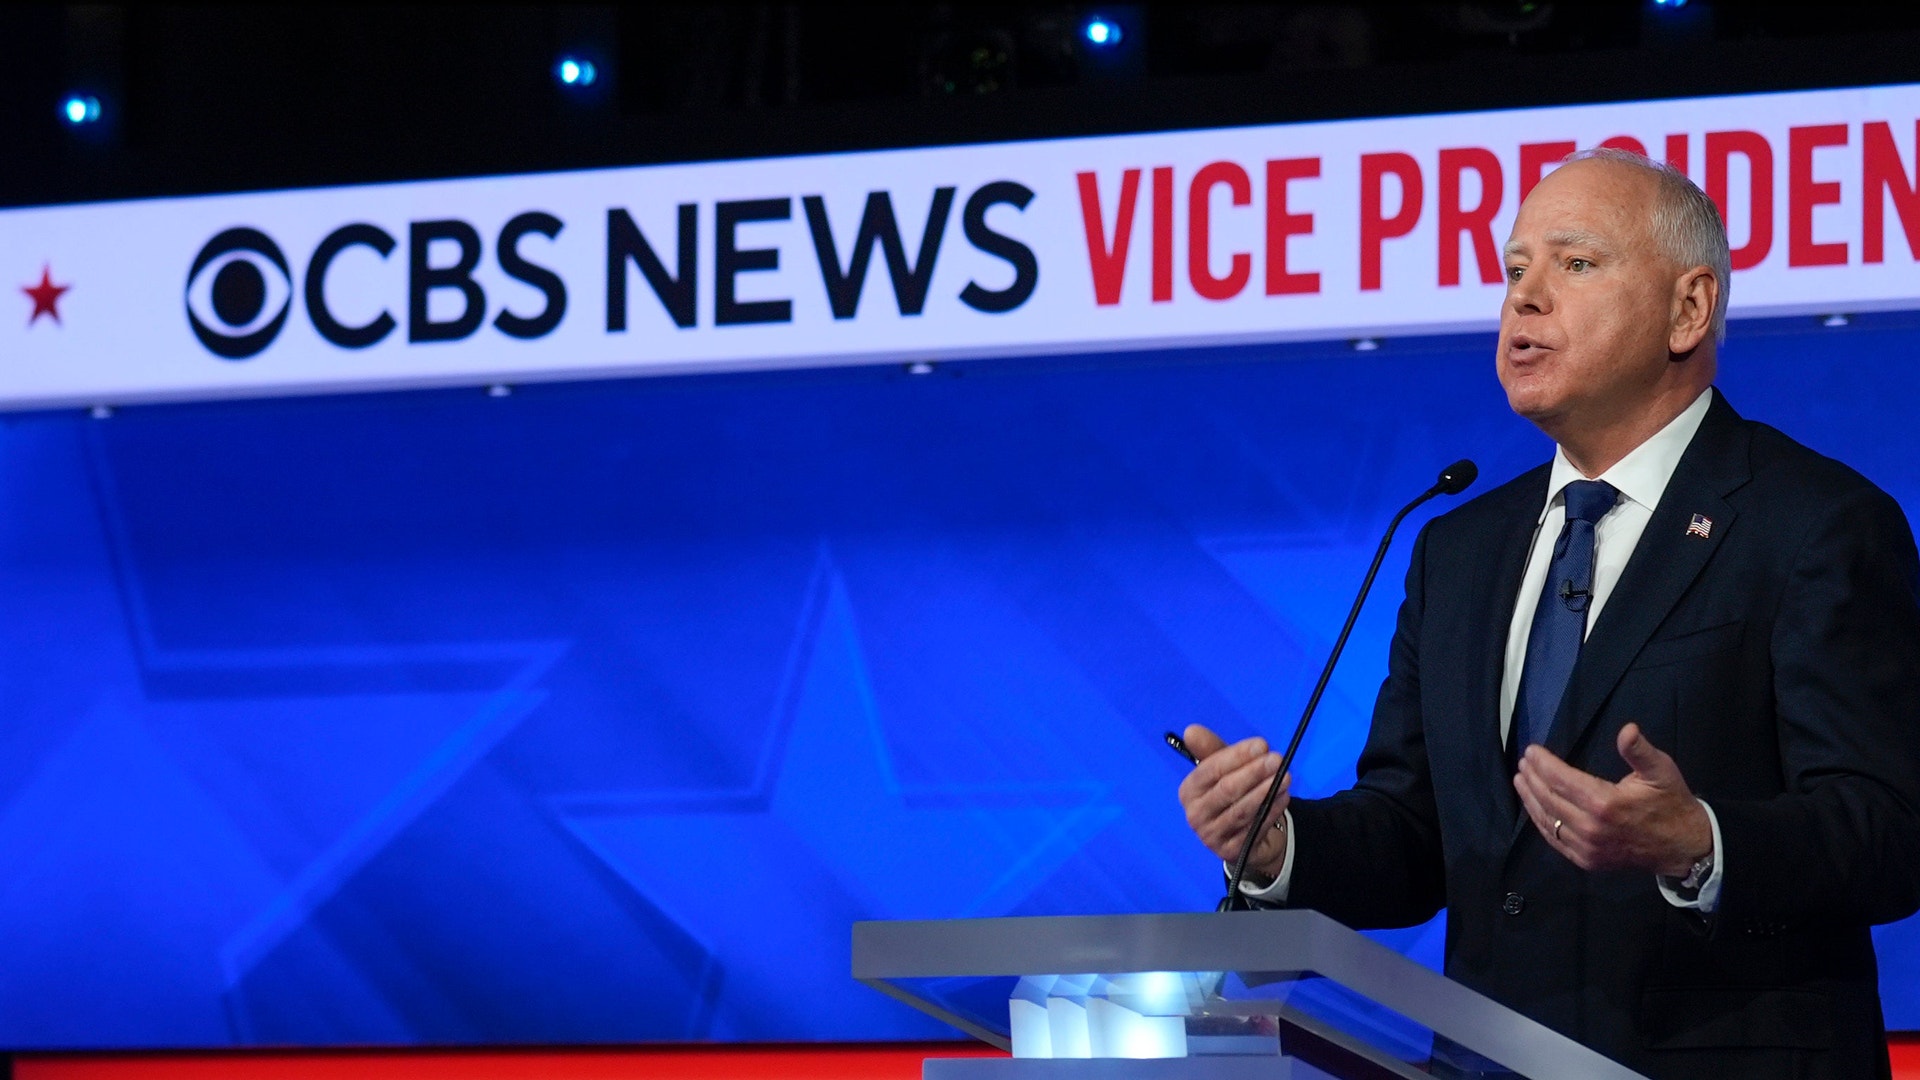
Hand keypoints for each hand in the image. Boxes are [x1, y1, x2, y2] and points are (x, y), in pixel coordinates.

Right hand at [1178, 723, 1289, 881]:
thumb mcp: (1220, 770)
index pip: (1211, 770)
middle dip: (1254, 772)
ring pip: (1242, 810)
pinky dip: (1271, 810)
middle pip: (1226, 790)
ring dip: (1266, 791)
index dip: (1237, 756)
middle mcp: (1195, 814)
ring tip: (1286, 777)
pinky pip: (1254, 828)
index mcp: (1189, 790)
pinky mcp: (1230, 851)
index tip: (1262, 744)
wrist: (1239, 836)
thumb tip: (1192, 730)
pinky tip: (1283, 796)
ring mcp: (1211, 835)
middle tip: (1277, 759)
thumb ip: (1210, 749)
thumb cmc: (1229, 794)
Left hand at [1513, 723, 1712, 876]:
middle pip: (1549, 799)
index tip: (1531, 751)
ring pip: (1548, 821)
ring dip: (1531, 799)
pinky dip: (1542, 823)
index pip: (1561, 779)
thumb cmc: (1671, 804)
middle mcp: (1590, 828)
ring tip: (1521, 781)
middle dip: (1533, 778)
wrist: (1684, 847)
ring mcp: (1587, 848)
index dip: (1543, 763)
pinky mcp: (1587, 861)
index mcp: (1604, 803)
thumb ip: (1640, 751)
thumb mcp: (1661, 771)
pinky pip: (1556, 841)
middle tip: (1523, 762)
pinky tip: (1535, 809)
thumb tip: (1627, 729)